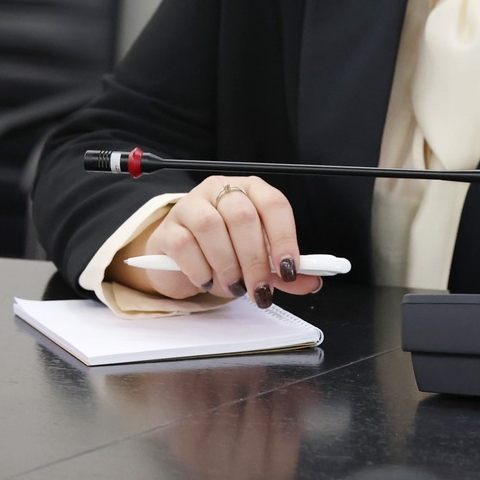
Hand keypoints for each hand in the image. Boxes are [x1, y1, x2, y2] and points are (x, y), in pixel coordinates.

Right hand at [110, 176, 322, 304]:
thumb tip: (312, 282)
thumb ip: (283, 269)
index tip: (290, 269)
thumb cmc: (225, 250)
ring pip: (211, 227)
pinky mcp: (167, 228)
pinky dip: (200, 268)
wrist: (180, 258)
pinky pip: (184, 245)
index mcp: (252, 190)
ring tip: (234, 286)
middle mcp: (221, 190)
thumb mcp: (258, 258)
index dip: (284, 237)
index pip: (274, 204)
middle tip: (260, 290)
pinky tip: (207, 281)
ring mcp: (191, 205)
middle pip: (243, 217)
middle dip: (255, 259)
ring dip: (227, 264)